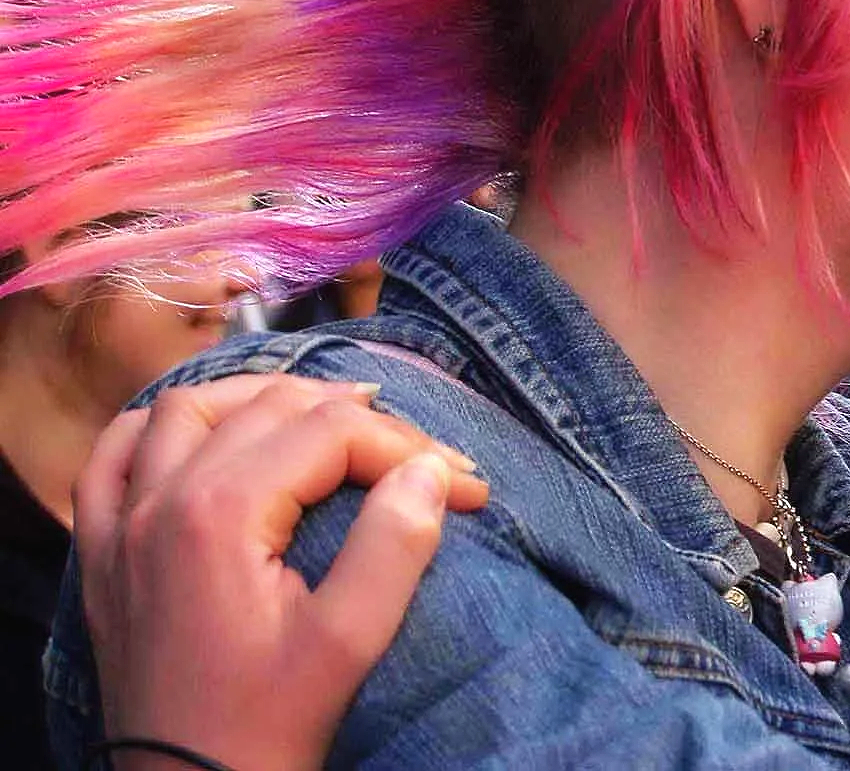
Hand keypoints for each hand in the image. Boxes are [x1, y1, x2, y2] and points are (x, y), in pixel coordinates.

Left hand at [75, 374, 489, 770]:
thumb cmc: (266, 726)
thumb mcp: (349, 642)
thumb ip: (395, 542)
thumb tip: (430, 471)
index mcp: (221, 514)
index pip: (335, 431)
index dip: (413, 448)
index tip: (469, 483)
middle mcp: (161, 500)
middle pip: (273, 407)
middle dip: (360, 419)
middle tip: (419, 458)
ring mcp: (122, 525)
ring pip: (186, 409)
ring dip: (259, 398)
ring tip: (322, 416)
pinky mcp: (104, 553)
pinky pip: (112, 458)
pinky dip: (156, 429)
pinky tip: (202, 435)